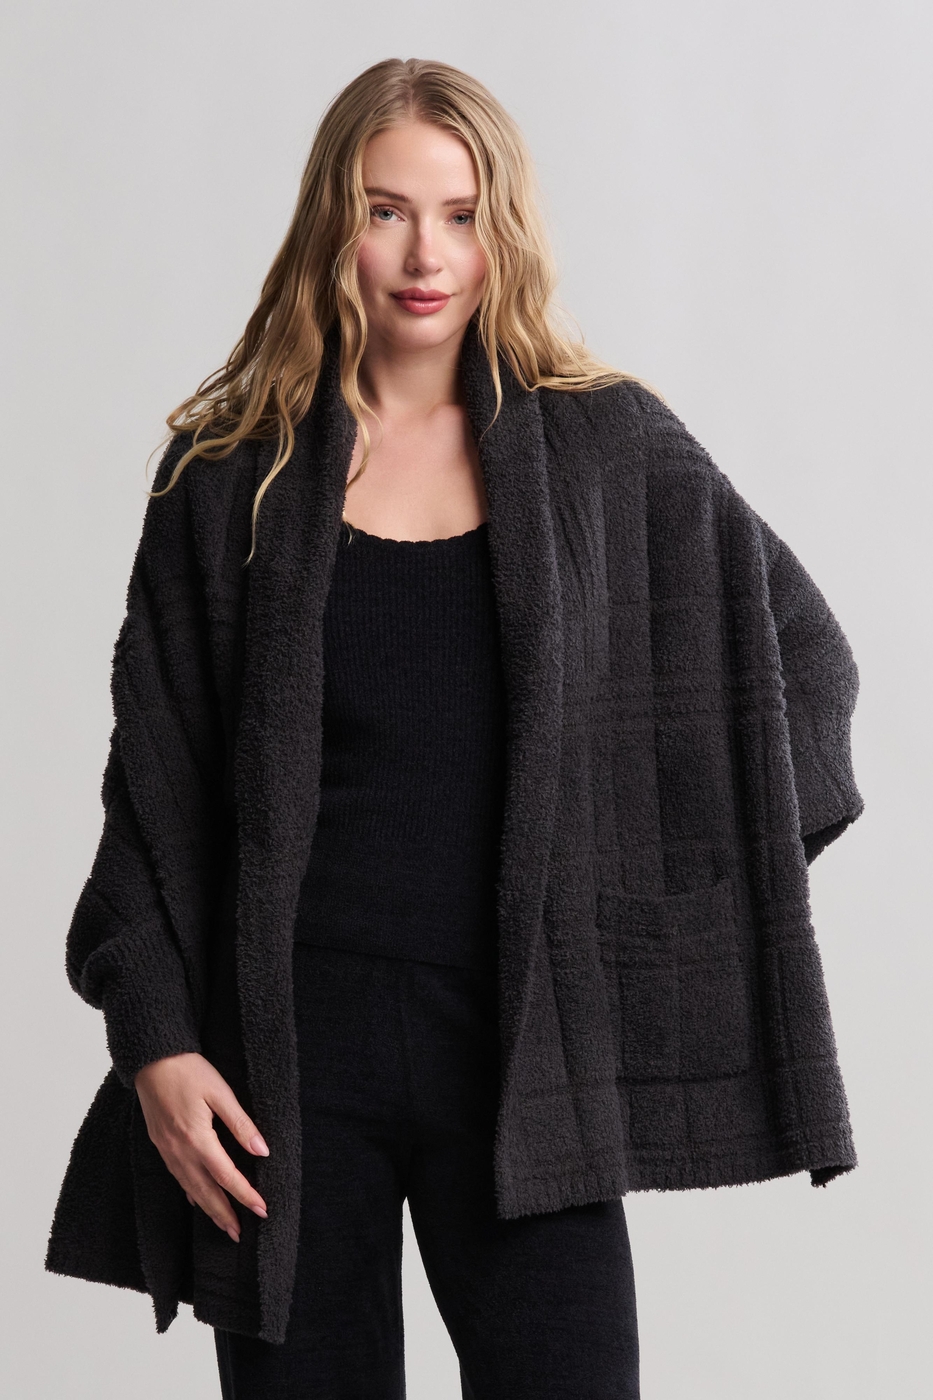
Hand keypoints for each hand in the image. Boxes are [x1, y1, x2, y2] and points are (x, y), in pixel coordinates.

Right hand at [134, 1051, 268, 1242]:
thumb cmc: (188, 1070)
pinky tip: (197, 1200)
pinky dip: (190, 1193)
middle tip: (240, 1234)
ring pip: (190, 1188)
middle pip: (205, 1192)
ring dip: (208, 1209)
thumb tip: (261, 1151)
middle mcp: (179, 1150)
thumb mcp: (220, 1092)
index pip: (226, 1176)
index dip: (245, 1195)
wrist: (152, 1058)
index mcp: (197, 1138)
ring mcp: (167, 1150)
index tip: (262, 1209)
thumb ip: (240, 1123)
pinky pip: (178, 1177)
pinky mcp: (160, 1144)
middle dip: (224, 1214)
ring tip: (224, 1225)